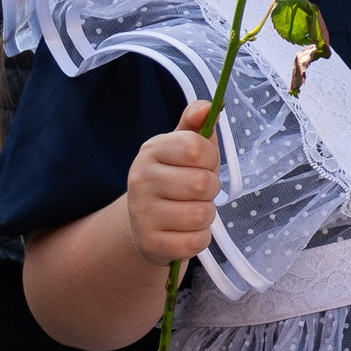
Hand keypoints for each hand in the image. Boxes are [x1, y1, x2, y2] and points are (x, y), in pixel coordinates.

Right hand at [124, 100, 220, 267]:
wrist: (145, 224)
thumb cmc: (175, 178)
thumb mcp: (184, 147)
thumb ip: (197, 122)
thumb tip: (210, 106)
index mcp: (151, 150)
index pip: (197, 147)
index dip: (211, 158)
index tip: (202, 164)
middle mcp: (140, 180)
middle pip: (202, 184)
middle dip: (210, 190)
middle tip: (197, 192)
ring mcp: (141, 214)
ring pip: (202, 214)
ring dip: (206, 215)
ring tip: (190, 211)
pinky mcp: (150, 244)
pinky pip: (195, 241)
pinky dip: (199, 238)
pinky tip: (184, 232)